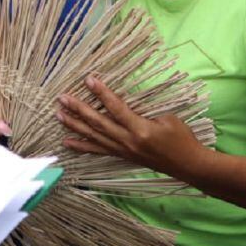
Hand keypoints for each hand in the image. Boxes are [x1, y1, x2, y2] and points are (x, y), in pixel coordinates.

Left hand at [58, 77, 202, 176]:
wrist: (187, 165)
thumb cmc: (182, 138)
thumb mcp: (169, 118)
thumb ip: (145, 111)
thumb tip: (125, 103)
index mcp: (140, 129)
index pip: (116, 108)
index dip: (102, 93)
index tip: (89, 80)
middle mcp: (127, 141)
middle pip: (98, 124)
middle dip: (79, 110)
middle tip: (62, 98)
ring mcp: (123, 150)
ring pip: (94, 137)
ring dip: (75, 126)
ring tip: (58, 115)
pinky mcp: (122, 156)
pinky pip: (97, 151)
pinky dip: (81, 146)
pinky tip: (67, 142)